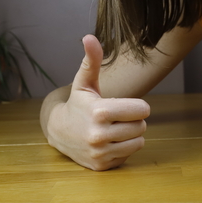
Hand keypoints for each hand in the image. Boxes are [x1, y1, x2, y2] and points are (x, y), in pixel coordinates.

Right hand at [48, 35, 149, 170]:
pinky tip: (109, 142)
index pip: (142, 110)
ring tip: (114, 129)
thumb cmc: (78, 104)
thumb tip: (89, 37)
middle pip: (141, 126)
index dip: (137, 106)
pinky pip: (129, 155)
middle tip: (117, 118)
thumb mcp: (85, 83)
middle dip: (134, 120)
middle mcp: (99, 135)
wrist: (59, 132)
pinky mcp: (102, 166)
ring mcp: (100, 153)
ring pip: (138, 142)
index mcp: (99, 112)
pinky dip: (124, 148)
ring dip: (131, 135)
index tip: (124, 105)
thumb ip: (91, 60)